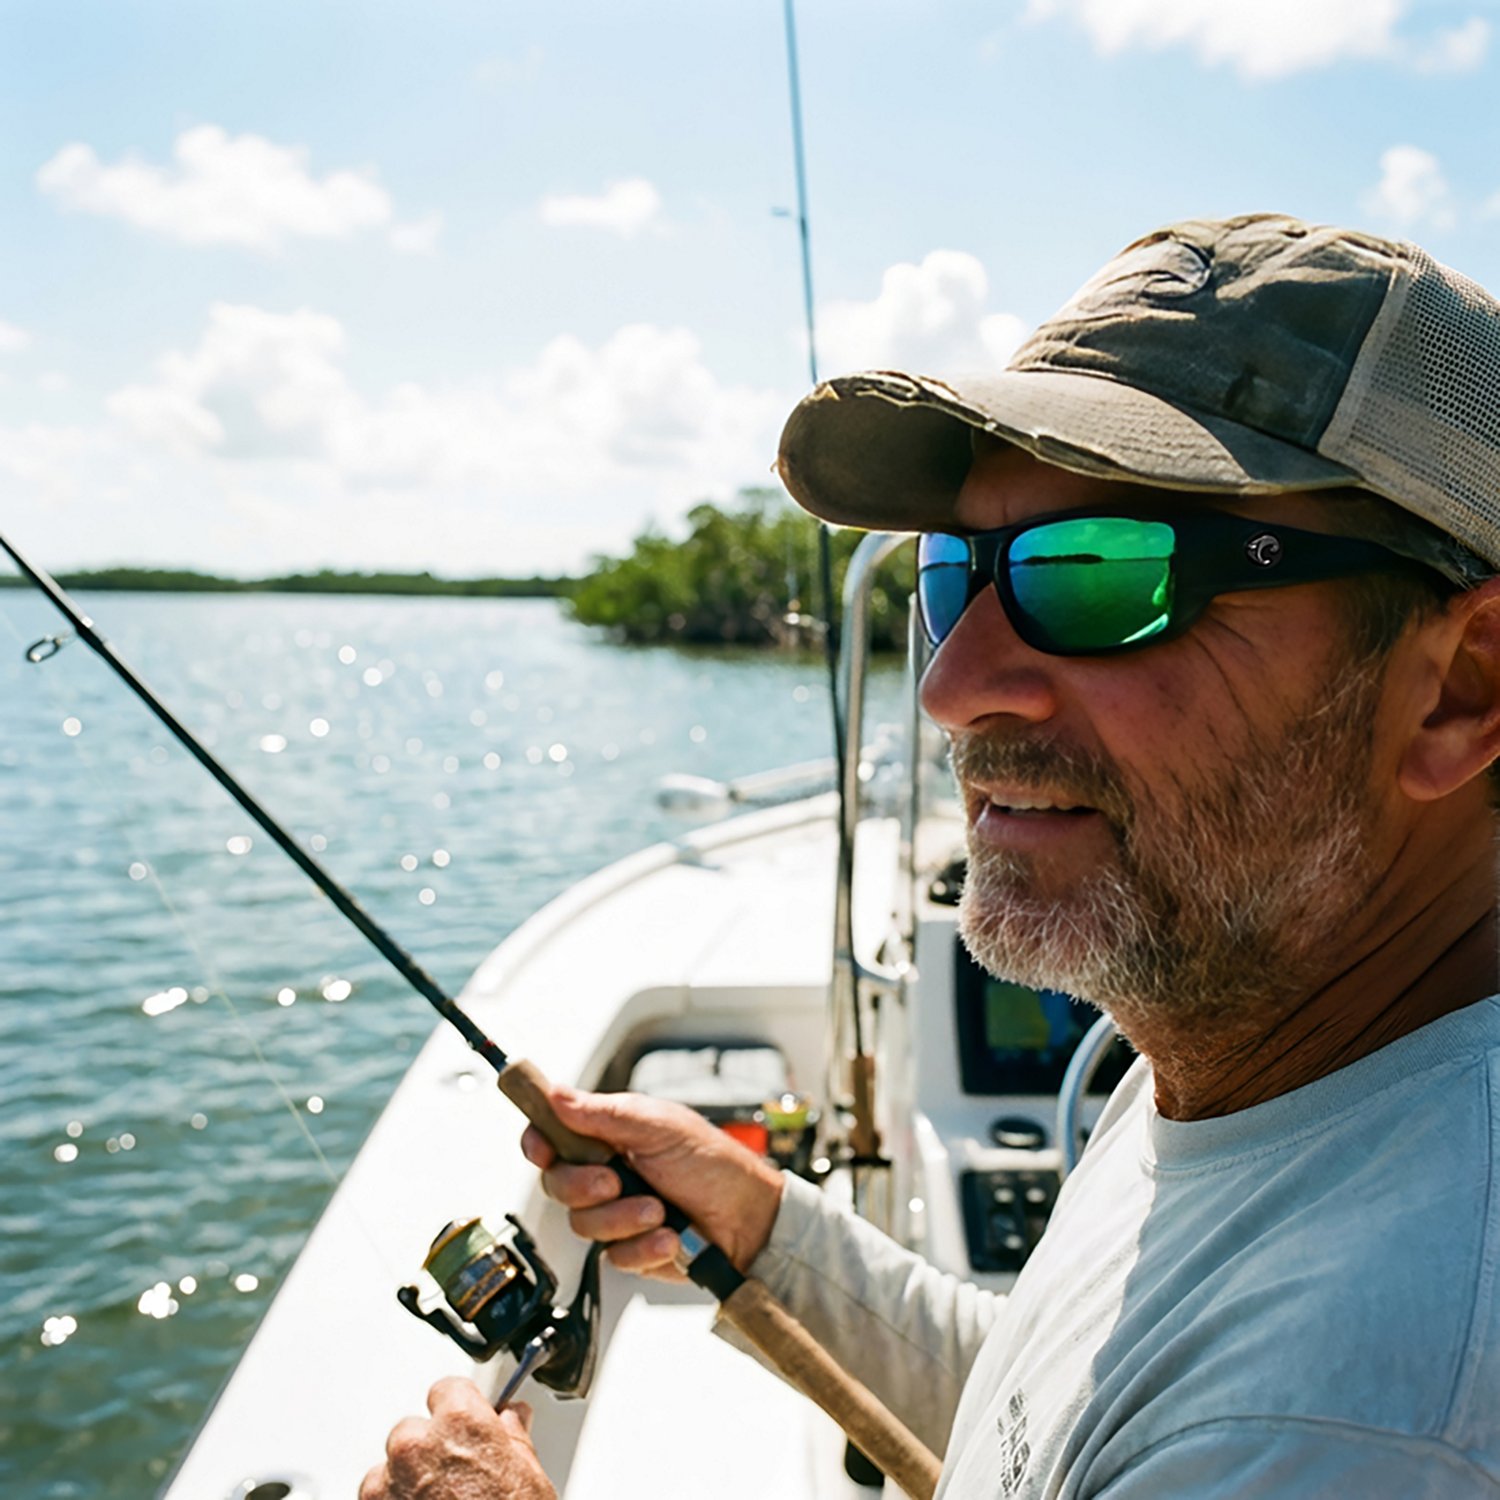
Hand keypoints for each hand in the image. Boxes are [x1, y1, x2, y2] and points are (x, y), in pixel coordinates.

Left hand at [360, 1378, 554, 1499]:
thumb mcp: (529, 1474)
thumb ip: (513, 1436)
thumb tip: (512, 1417)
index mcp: (459, 1422)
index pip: (448, 1389)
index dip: (462, 1408)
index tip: (468, 1423)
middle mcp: (417, 1445)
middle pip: (415, 1429)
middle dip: (433, 1448)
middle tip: (459, 1477)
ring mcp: (389, 1482)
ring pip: (391, 1467)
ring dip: (408, 1482)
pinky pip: (376, 1499)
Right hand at [521, 1087, 783, 1279]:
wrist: (749, 1218)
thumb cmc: (713, 1162)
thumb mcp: (659, 1126)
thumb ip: (604, 1113)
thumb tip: (556, 1094)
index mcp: (609, 1136)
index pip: (554, 1136)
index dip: (539, 1142)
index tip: (542, 1149)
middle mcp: (607, 1173)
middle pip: (557, 1185)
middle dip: (584, 1187)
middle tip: (615, 1181)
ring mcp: (617, 1213)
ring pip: (583, 1225)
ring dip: (623, 1218)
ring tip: (659, 1210)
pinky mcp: (631, 1250)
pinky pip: (613, 1258)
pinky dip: (643, 1248)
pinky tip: (668, 1237)